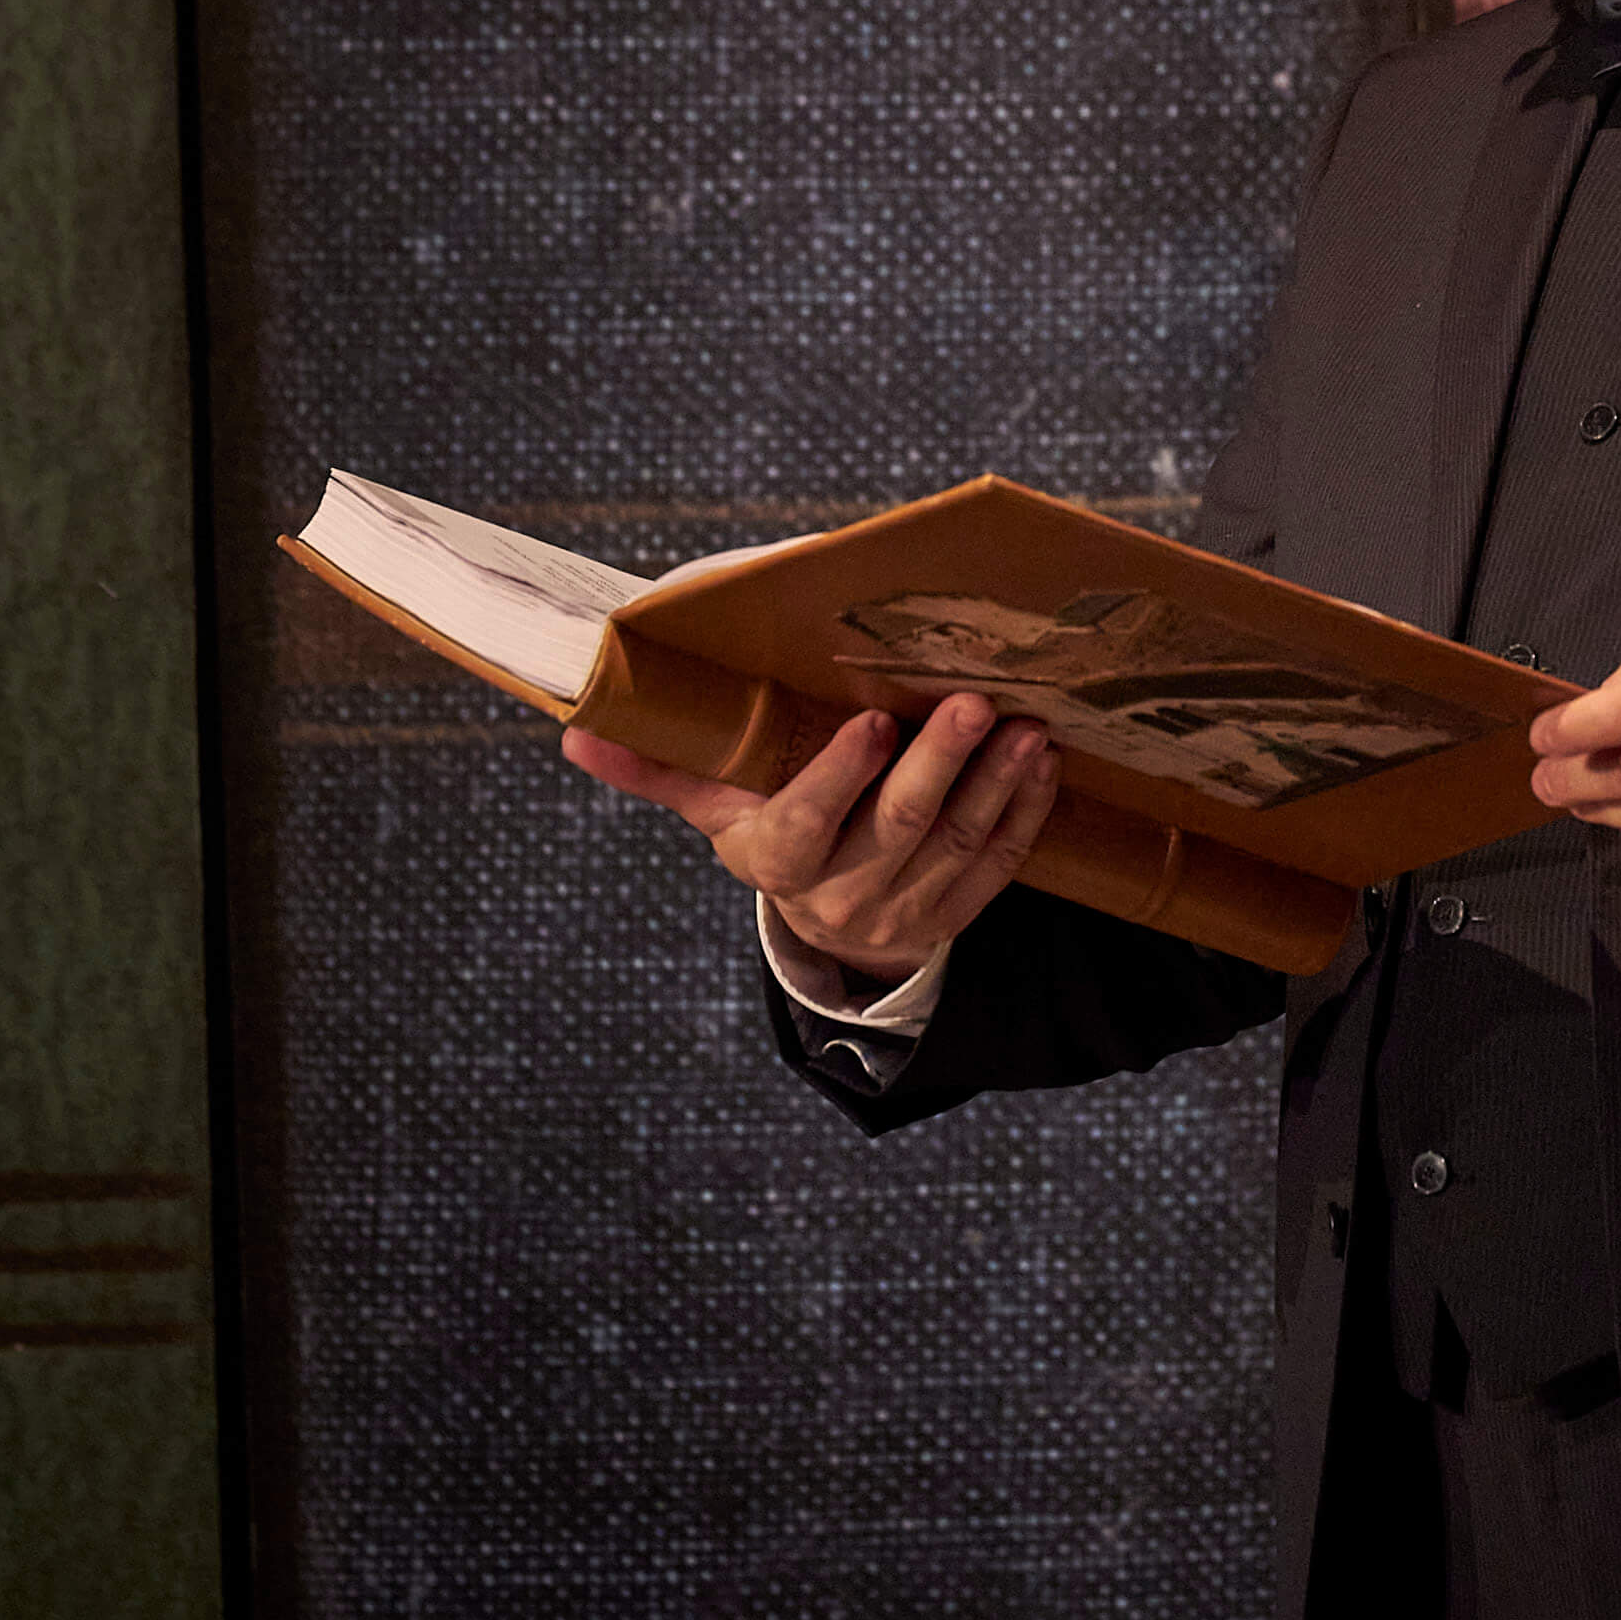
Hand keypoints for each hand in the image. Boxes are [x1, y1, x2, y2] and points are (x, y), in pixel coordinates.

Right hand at [563, 693, 1058, 975]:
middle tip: (971, 703)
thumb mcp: (712, 802)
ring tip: (1026, 724)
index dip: (840, 776)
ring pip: (959, 845)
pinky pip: (1000, 865)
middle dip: (937, 766)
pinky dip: (1025, 812)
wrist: (822, 916)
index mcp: (775, 861)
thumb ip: (656, 764)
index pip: (804, 825)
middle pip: (897, 831)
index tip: (874, 721)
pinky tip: (1044, 762)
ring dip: (996, 783)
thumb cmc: (765, 823)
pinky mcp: (955, 912)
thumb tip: (576, 727)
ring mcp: (904, 910)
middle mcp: (839, 897)